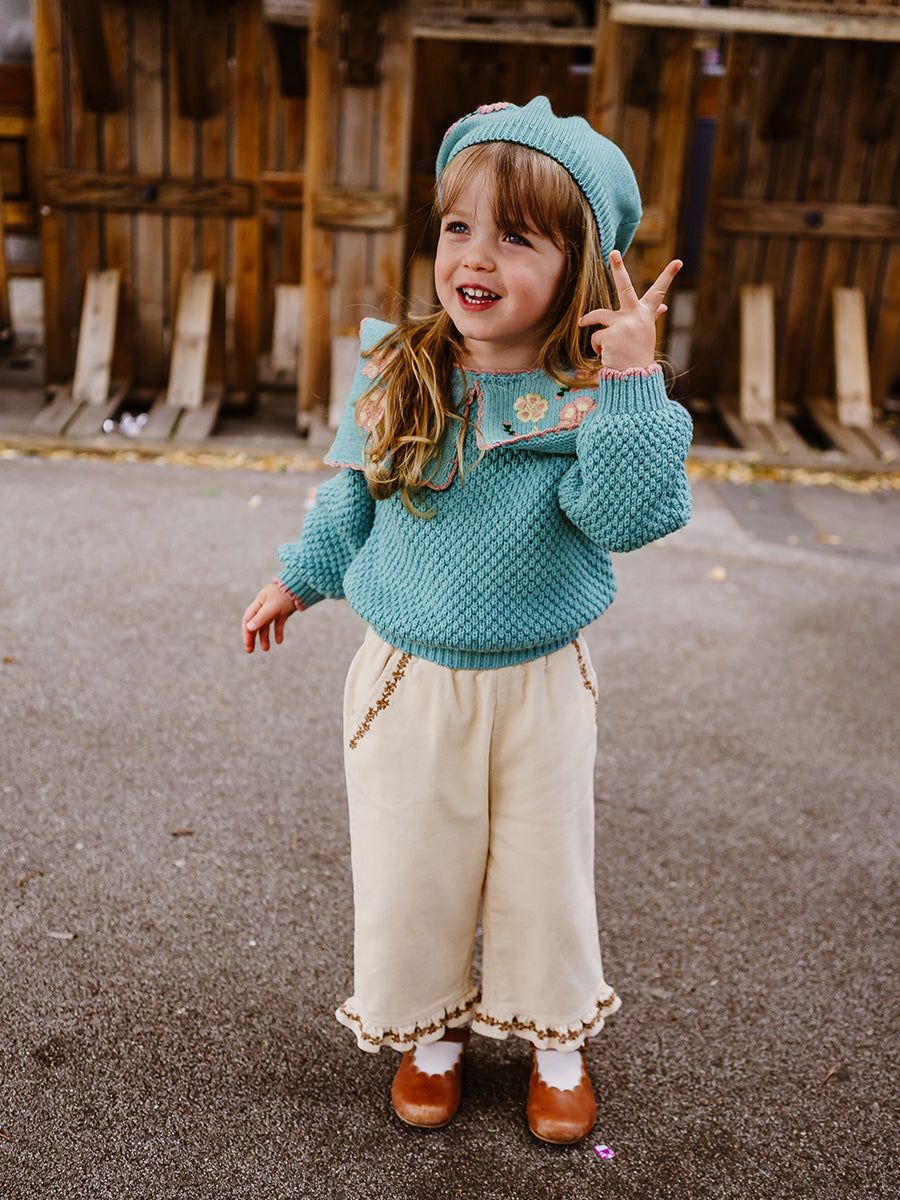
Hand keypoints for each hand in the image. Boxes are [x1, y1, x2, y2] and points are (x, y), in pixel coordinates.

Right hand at [242, 583, 296, 652]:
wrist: (302, 587)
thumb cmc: (285, 595)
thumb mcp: (272, 607)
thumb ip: (261, 618)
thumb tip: (248, 628)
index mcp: (259, 603)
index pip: (248, 619)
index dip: (246, 633)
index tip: (248, 645)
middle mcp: (264, 606)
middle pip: (255, 624)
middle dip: (252, 637)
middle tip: (250, 651)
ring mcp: (274, 609)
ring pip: (266, 625)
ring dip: (265, 637)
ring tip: (266, 649)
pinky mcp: (283, 611)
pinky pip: (278, 624)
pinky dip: (278, 632)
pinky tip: (279, 641)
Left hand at [578, 253, 681, 371]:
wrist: (633, 378)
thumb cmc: (638, 354)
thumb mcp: (645, 332)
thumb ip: (651, 316)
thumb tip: (664, 307)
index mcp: (646, 315)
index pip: (659, 292)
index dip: (668, 276)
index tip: (678, 261)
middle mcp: (636, 316)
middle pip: (625, 287)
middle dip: (619, 268)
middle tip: (614, 252)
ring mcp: (623, 325)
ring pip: (598, 315)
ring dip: (587, 319)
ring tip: (582, 322)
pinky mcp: (610, 335)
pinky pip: (595, 336)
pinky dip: (597, 346)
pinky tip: (606, 354)